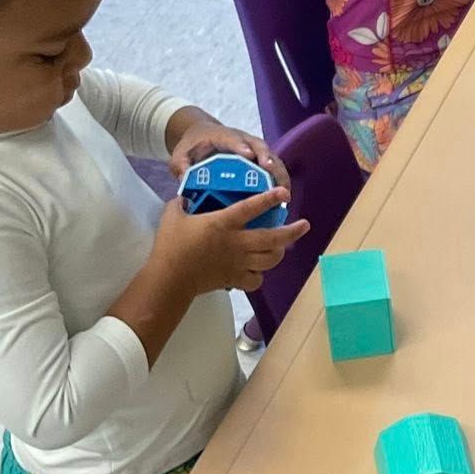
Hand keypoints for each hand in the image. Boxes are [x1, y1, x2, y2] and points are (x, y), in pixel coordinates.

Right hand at [153, 190, 308, 295]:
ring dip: (279, 253)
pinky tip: (257, 270)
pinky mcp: (234, 279)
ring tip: (281, 247)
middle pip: (273, 239)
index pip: (251, 208)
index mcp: (224, 223)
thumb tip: (185, 196)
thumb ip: (183, 202)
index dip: (269, 199)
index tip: (284, 193)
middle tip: (304, 225)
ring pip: (270, 260)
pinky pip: (256, 280)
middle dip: (292, 232)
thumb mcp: (173, 215)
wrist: (169, 278)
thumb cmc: (171, 245)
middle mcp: (237, 243)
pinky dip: (259, 275)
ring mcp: (238, 263)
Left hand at [168, 118, 288, 192]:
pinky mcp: (260, 161)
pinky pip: (273, 170)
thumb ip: (180, 165)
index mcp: (222, 136)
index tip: (248, 155)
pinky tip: (284, 199)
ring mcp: (254, 150)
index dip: (241, 146)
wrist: (203, 136)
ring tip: (285, 192)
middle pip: (259, 146)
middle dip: (267, 158)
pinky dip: (280, 182)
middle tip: (271, 171)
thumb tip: (184, 179)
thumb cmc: (192, 146)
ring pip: (271, 158)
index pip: (232, 138)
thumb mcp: (179, 155)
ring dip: (279, 173)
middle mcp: (243, 141)